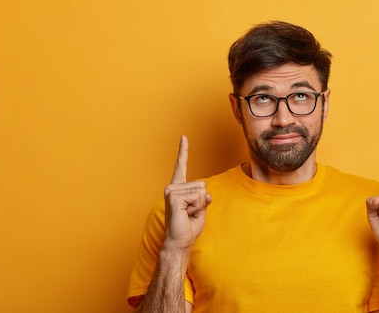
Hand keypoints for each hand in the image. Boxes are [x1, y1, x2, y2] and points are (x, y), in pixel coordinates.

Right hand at [163, 135, 211, 252]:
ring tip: (187, 214)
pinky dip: (197, 208)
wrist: (180, 242)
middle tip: (190, 213)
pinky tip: (185, 214)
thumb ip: (204, 196)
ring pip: (202, 191)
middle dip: (203, 201)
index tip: (183, 136)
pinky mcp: (173, 197)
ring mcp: (171, 191)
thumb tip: (206, 193)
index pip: (181, 165)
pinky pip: (198, 197)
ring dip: (200, 205)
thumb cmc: (189, 226)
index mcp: (178, 187)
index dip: (183, 151)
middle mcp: (173, 186)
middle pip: (203, 184)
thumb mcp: (201, 207)